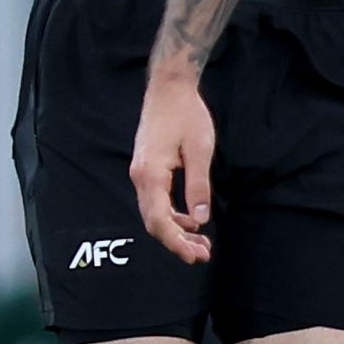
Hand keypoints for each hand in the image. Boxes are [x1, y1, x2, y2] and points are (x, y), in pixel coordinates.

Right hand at [129, 66, 216, 263]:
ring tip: (201, 243)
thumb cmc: (186, 115)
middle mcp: (140, 176)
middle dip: (177, 242)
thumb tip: (200, 220)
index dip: (176, 242)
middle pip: (154, 221)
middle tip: (203, 255)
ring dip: (176, 230)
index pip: (159, 220)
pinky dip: (172, 215)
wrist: (169, 88)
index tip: (195, 255)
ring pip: (155, 213)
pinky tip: (191, 220)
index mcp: (151, 174)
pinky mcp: (147, 169)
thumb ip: (198, 187)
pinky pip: (156, 201)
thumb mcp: (199, 150)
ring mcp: (141, 173)